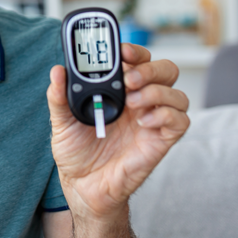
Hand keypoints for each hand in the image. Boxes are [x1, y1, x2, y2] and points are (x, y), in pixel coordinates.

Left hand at [46, 43, 188, 221]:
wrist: (83, 186)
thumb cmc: (75, 152)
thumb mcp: (61, 121)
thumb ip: (59, 96)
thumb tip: (57, 70)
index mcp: (118, 90)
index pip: (138, 60)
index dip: (135, 51)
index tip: (123, 51)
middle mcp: (139, 101)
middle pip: (165, 70)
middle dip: (150, 68)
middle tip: (129, 79)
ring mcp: (153, 120)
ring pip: (177, 94)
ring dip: (158, 92)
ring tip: (133, 103)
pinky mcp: (161, 141)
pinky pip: (180, 121)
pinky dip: (166, 115)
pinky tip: (144, 123)